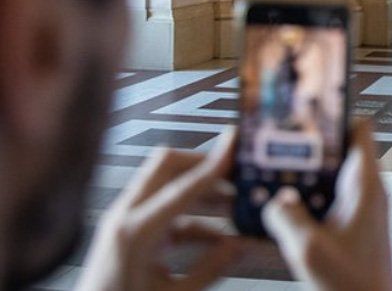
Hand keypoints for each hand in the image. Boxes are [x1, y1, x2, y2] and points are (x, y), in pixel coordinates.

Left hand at [78, 133, 241, 290]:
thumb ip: (210, 269)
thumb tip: (241, 247)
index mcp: (134, 233)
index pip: (181, 187)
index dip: (213, 166)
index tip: (234, 147)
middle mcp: (125, 218)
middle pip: (167, 166)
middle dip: (205, 164)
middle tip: (235, 171)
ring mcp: (125, 221)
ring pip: (168, 185)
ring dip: (202, 191)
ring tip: (234, 205)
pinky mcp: (129, 230)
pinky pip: (165, 210)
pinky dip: (193, 216)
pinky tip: (217, 236)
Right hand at [263, 120, 391, 290]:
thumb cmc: (357, 286)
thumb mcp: (310, 250)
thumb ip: (287, 217)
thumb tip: (274, 201)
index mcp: (366, 186)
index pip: (359, 129)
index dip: (332, 116)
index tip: (305, 112)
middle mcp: (366, 192)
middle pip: (334, 152)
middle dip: (304, 151)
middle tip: (275, 150)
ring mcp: (358, 210)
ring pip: (326, 179)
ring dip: (300, 181)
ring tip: (272, 182)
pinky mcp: (349, 227)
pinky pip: (324, 203)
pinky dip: (304, 204)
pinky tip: (282, 215)